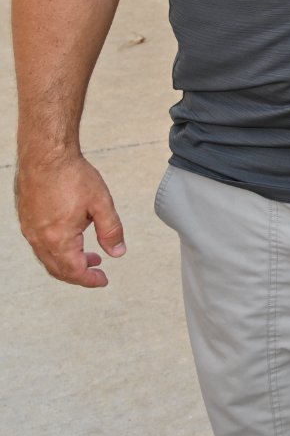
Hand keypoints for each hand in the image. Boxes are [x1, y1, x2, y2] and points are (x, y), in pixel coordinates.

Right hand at [15, 149, 125, 287]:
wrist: (45, 155)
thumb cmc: (71, 175)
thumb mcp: (101, 204)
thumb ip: (111, 231)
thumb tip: (117, 252)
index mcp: (58, 238)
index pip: (74, 270)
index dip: (90, 279)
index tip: (103, 280)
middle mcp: (39, 238)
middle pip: (58, 269)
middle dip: (79, 274)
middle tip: (97, 272)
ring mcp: (30, 229)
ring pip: (48, 257)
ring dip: (68, 261)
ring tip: (90, 256)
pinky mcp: (26, 219)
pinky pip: (40, 244)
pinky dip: (57, 249)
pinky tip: (73, 237)